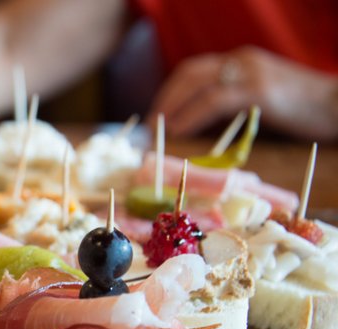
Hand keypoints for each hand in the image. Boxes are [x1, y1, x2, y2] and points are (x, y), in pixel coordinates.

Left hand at [149, 46, 337, 141]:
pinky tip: (177, 130)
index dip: (170, 91)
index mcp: (240, 62)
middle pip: (188, 73)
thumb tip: (197, 128)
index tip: (156, 114)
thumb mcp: (261, 101)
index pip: (194, 70)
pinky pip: (213, 100)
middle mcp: (241, 61)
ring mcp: (249, 72)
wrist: (337, 104)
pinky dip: (190, 115)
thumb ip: (232, 107)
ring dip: (170, 106)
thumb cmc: (303, 110)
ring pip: (195, 83)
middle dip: (164, 97)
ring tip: (157, 128)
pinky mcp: (257, 90)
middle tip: (149, 123)